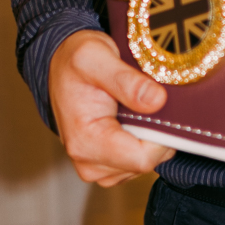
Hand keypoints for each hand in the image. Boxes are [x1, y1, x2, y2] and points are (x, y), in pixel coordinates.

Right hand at [49, 30, 173, 184]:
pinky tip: (133, 118)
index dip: (161, 135)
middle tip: (147, 100)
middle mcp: (87, 162)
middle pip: (147, 162)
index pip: (142, 158)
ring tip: (135, 107)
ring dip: (151, 136)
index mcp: (85, 140)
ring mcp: (96, 167)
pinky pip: (139, 161)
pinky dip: (144, 140)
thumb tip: (157, 101)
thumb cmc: (75, 62)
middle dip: (157, 133)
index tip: (162, 106)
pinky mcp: (106, 165)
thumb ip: (126, 80)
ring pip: (146, 163)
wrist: (62, 67)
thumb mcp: (96, 57)